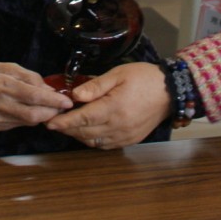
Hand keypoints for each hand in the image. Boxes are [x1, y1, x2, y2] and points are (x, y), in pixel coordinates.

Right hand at [0, 62, 72, 130]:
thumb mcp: (7, 66)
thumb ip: (29, 77)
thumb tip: (48, 89)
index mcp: (2, 84)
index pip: (34, 96)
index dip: (53, 100)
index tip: (67, 101)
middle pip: (34, 114)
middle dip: (52, 112)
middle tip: (61, 106)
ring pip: (29, 121)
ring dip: (43, 115)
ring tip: (49, 106)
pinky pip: (20, 124)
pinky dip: (30, 118)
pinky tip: (31, 109)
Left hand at [44, 62, 170, 148]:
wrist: (171, 91)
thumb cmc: (143, 78)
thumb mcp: (118, 74)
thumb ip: (95, 86)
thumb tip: (74, 96)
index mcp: (114, 108)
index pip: (82, 118)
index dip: (64, 121)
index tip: (49, 122)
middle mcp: (119, 126)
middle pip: (85, 131)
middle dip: (67, 128)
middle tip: (54, 121)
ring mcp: (125, 136)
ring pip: (93, 141)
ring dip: (78, 135)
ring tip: (68, 125)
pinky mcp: (131, 140)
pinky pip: (106, 145)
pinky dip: (92, 140)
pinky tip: (87, 131)